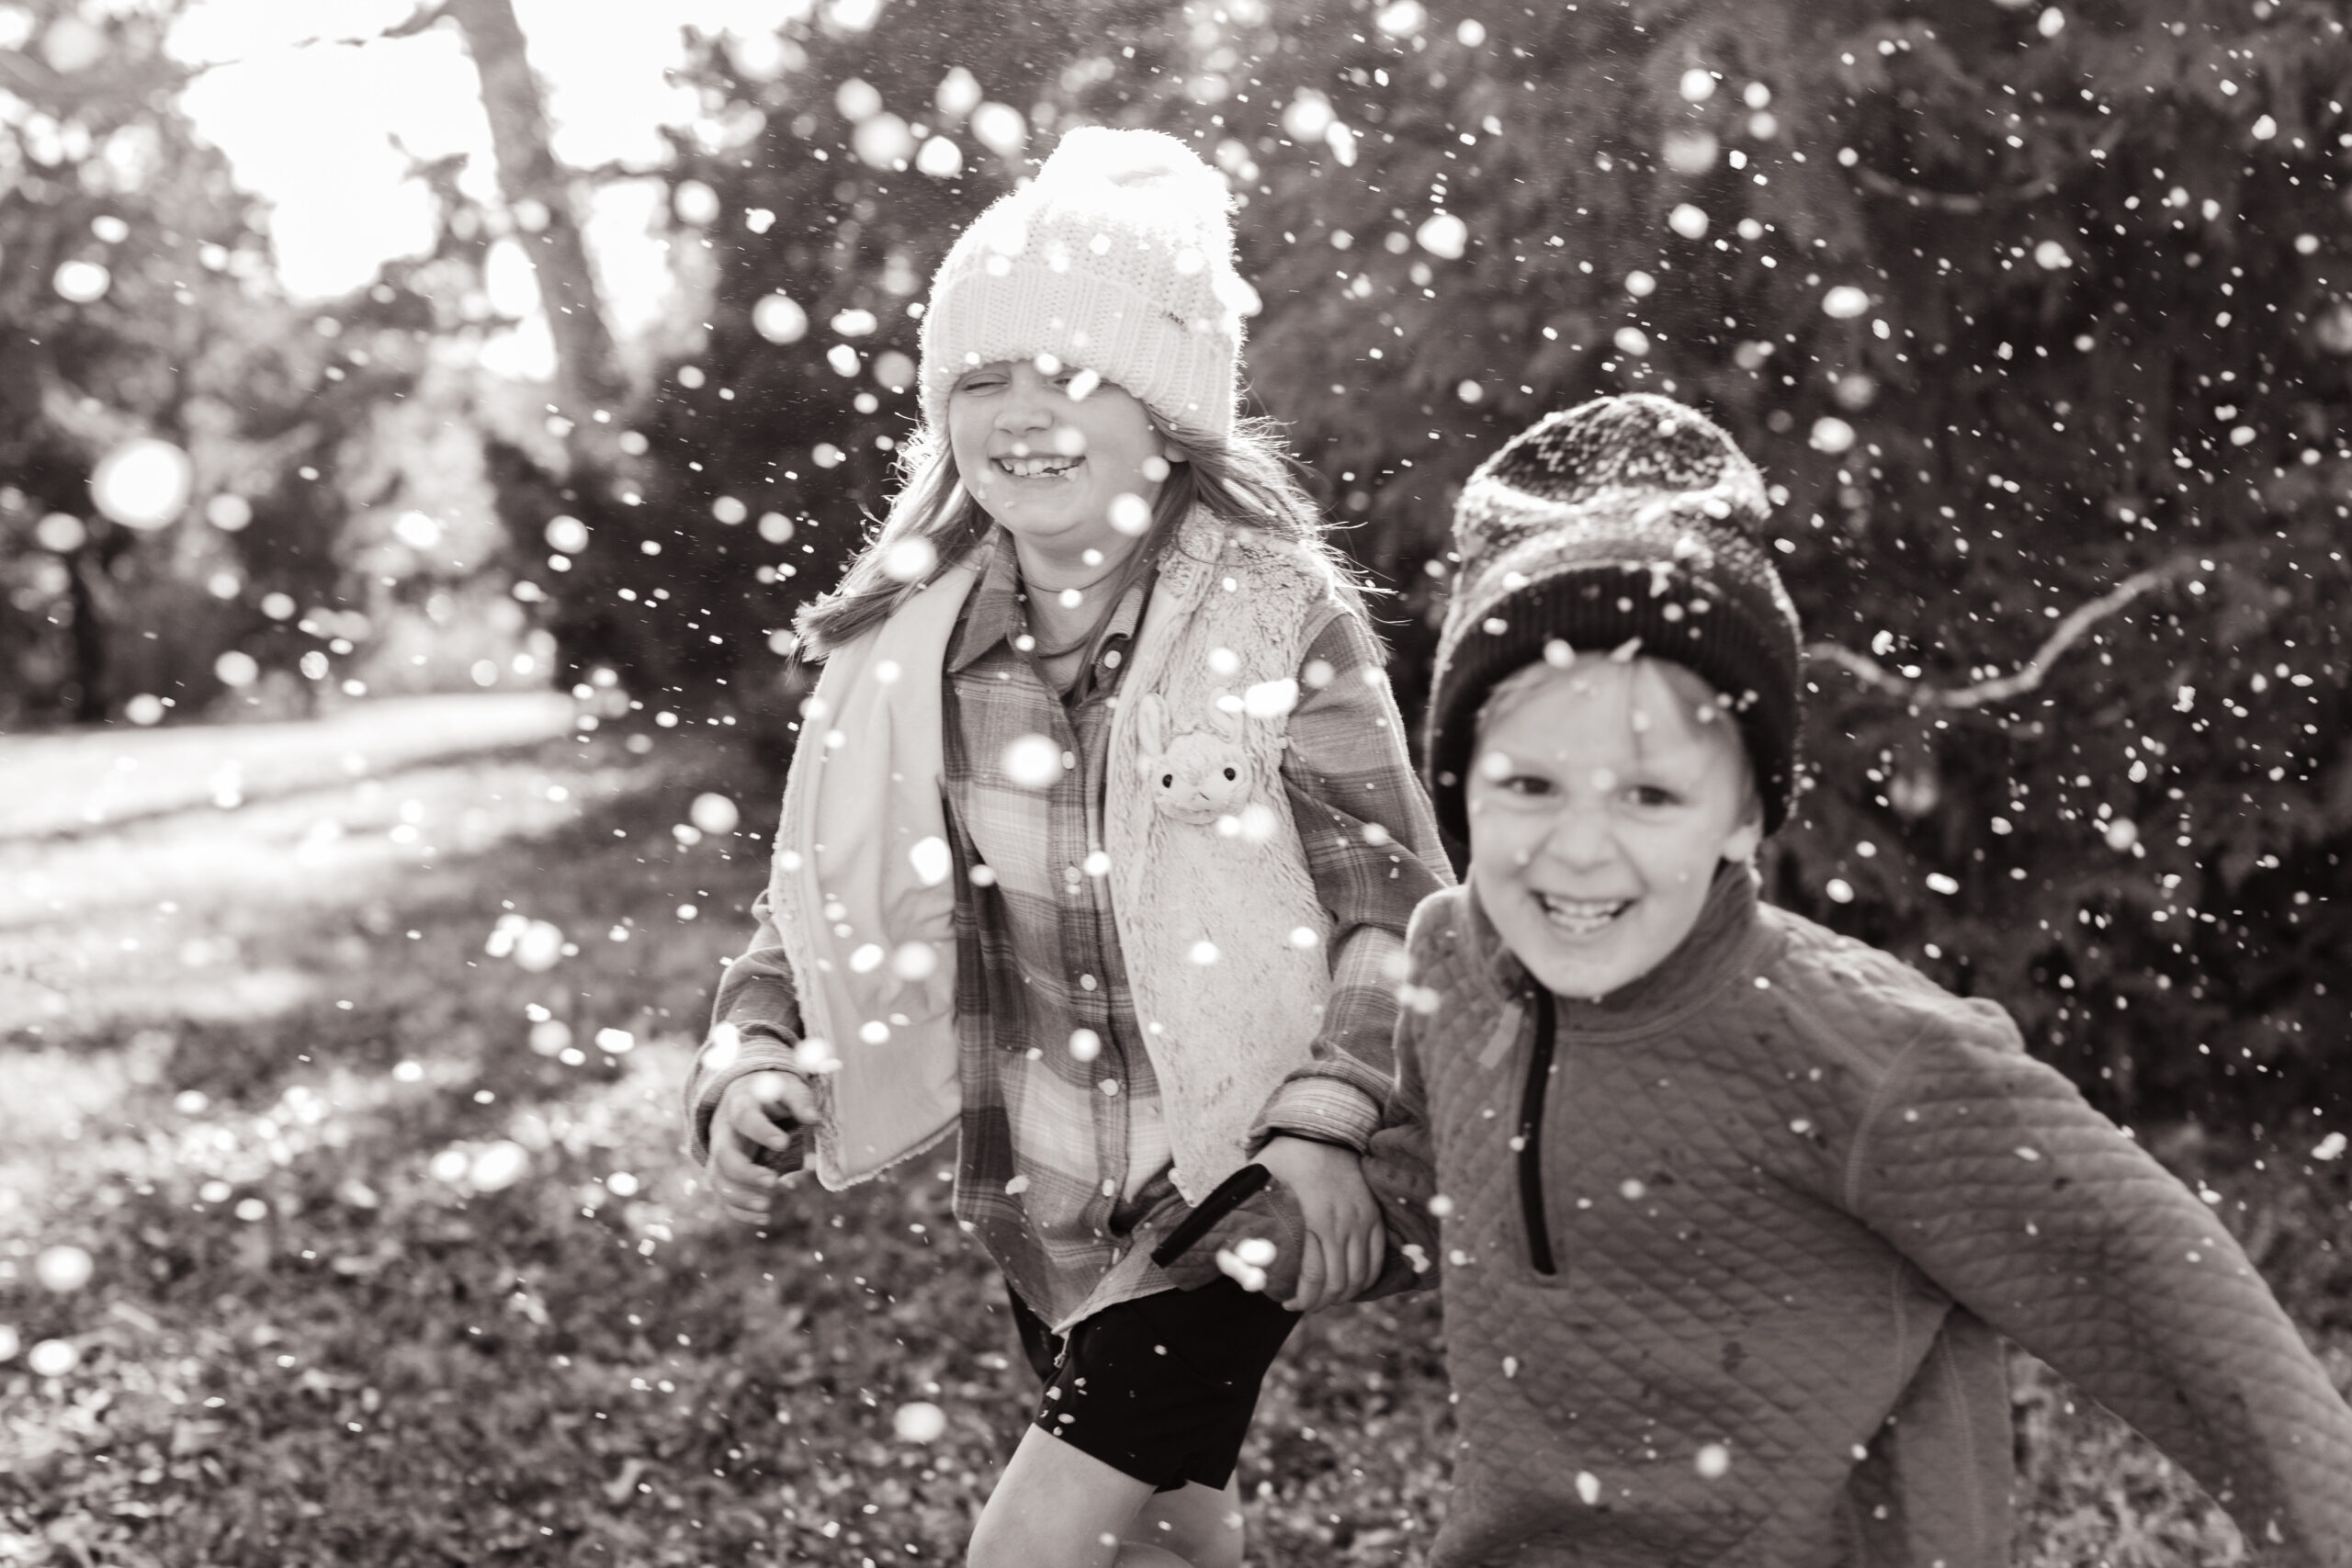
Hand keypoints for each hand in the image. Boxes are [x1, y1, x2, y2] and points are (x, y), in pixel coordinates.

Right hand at [705, 1070, 817, 1225]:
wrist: (744, 1097)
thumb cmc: (771, 1094)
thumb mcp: (787, 1088)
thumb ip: (800, 1100)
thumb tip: (813, 1118)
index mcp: (740, 1105)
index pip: (745, 1118)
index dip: (761, 1132)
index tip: (784, 1144)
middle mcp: (724, 1132)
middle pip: (724, 1155)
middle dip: (746, 1172)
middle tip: (773, 1181)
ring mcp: (720, 1154)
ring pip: (719, 1179)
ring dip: (740, 1197)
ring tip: (767, 1207)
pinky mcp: (723, 1173)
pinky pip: (723, 1195)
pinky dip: (739, 1211)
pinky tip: (763, 1219)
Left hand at [1255, 1135, 1383, 1311]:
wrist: (1324, 1130)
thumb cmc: (1286, 1157)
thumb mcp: (1261, 1182)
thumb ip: (1251, 1217)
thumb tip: (1232, 1253)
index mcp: (1312, 1219)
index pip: (1313, 1277)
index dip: (1300, 1299)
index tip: (1286, 1303)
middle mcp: (1341, 1224)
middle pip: (1338, 1283)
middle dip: (1320, 1303)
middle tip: (1304, 1305)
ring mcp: (1362, 1221)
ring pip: (1359, 1276)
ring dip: (1342, 1295)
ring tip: (1325, 1297)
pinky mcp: (1374, 1216)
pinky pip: (1375, 1259)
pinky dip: (1364, 1279)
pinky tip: (1349, 1283)